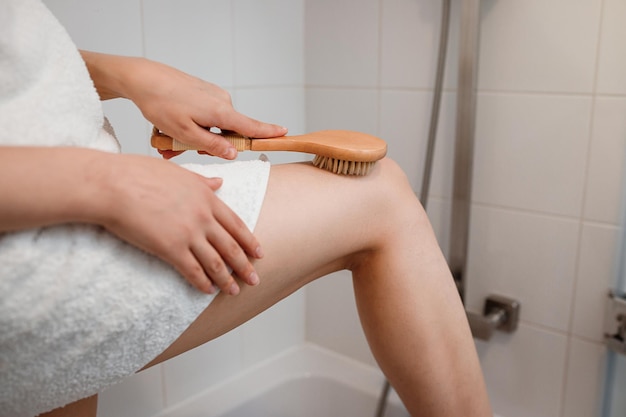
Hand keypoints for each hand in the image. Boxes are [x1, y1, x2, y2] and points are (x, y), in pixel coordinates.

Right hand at [99, 153, 262, 294]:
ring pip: (216, 262)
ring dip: (227, 280)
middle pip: (231, 247)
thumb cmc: (138, 174)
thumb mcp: (178, 172)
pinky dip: (202, 283)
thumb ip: (202, 181)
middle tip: (255, 279)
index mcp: (206, 196)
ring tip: (234, 291)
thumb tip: (220, 182)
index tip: (259, 253)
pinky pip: (192, 271)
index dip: (250, 241)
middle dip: (245, 266)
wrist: (113, 185)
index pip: (236, 224)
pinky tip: (207, 291)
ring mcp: (188, 233)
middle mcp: (203, 216)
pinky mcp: (171, 248)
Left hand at [123, 59, 286, 158]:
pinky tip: (167, 126)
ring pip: (209, 126)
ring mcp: (212, 95)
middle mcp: (221, 101)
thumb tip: (234, 152)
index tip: (284, 134)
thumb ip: (212, 145)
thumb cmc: (161, 103)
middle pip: (225, 133)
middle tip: (175, 150)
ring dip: (191, 136)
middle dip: (204, 146)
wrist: (142, 77)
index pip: (251, 127)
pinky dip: (187, 124)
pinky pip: (201, 115)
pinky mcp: (202, 91)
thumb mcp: (185, 132)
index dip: (267, 133)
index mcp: (221, 112)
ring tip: (165, 140)